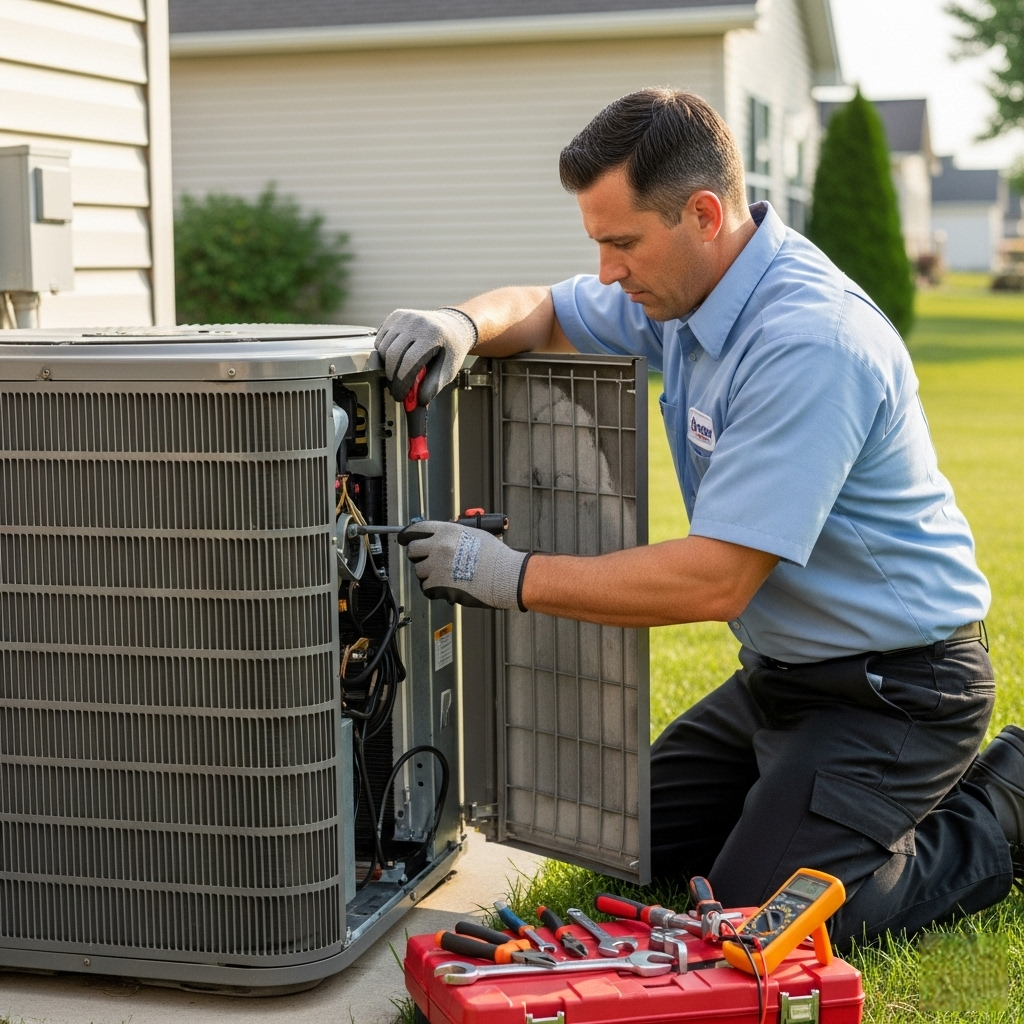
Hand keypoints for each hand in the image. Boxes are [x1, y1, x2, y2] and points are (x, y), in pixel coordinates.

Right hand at [375, 308, 476, 402]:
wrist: (453, 326)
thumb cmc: (451, 349)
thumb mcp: (449, 370)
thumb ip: (433, 386)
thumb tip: (418, 401)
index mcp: (433, 334)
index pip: (409, 362)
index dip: (402, 383)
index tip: (400, 397)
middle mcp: (416, 322)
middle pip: (393, 354)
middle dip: (392, 378)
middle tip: (396, 391)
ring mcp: (404, 317)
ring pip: (383, 347)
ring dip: (387, 366)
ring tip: (398, 375)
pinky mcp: (396, 316)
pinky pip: (381, 339)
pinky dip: (384, 353)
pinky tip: (396, 359)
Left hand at [398, 520, 529, 609]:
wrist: (505, 576)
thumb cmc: (496, 557)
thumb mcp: (475, 534)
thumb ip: (454, 534)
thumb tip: (442, 537)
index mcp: (447, 531)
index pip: (417, 529)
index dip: (408, 535)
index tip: (404, 539)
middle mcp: (439, 547)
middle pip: (413, 551)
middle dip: (419, 556)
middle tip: (429, 560)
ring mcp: (438, 566)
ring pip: (419, 571)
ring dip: (428, 574)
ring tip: (446, 575)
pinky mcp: (439, 585)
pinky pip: (426, 587)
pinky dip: (433, 589)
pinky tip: (446, 586)